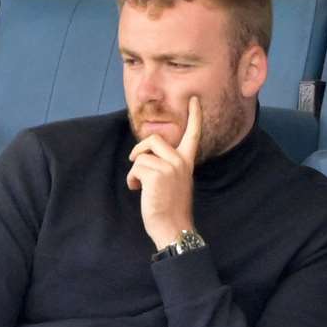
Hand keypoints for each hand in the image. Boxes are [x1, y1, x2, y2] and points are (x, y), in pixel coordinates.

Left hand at [127, 94, 199, 249]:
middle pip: (155, 139)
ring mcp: (170, 168)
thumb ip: (167, 165)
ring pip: (141, 156)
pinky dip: (132, 179)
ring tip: (139, 185)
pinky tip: (137, 190)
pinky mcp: (157, 176)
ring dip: (134, 171)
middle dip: (139, 148)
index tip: (194, 100)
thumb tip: (146, 156)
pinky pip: (135, 168)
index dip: (194, 116)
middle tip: (134, 161)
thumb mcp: (174, 181)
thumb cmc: (170, 207)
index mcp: (187, 162)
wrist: (173, 227)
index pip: (193, 135)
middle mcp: (181, 162)